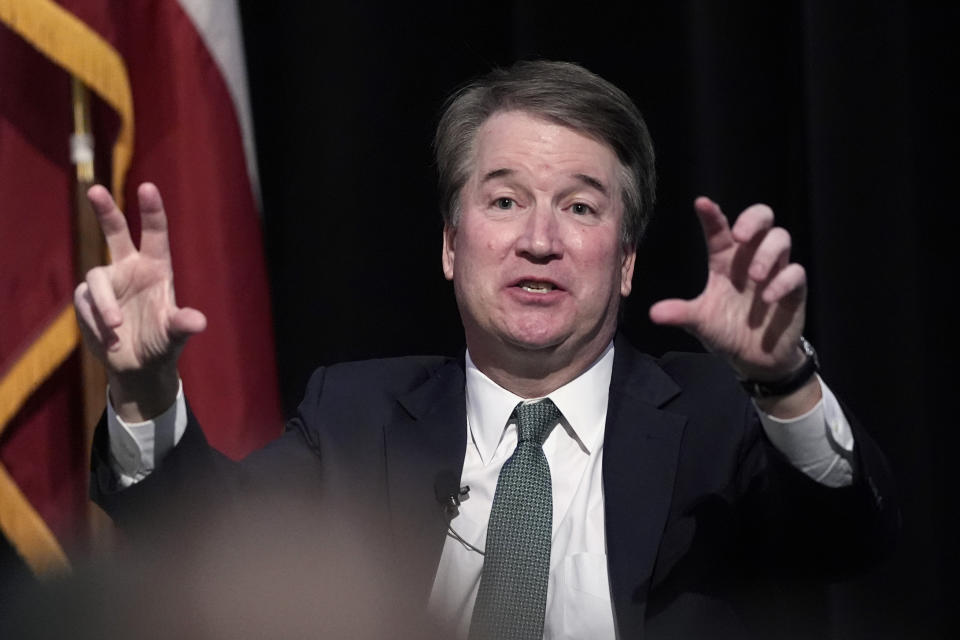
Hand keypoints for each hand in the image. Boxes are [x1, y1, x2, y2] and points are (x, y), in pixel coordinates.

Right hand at [73, 183, 205, 418]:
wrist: (138, 366)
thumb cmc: (162, 343)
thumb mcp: (175, 335)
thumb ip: (183, 325)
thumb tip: (199, 322)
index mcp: (156, 268)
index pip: (154, 234)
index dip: (151, 210)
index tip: (147, 187)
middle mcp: (129, 268)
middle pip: (115, 231)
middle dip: (105, 210)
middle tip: (95, 188)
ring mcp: (107, 282)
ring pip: (96, 280)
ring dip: (104, 305)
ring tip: (116, 328)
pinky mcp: (87, 299)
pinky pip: (86, 303)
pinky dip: (95, 321)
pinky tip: (109, 338)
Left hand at [649, 197, 806, 380]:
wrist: (753, 358)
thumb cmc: (725, 330)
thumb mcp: (700, 322)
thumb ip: (680, 314)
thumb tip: (653, 313)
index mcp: (724, 260)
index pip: (719, 230)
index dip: (712, 215)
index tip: (701, 203)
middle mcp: (750, 259)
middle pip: (762, 219)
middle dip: (753, 219)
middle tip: (740, 236)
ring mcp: (774, 271)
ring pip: (782, 238)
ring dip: (768, 253)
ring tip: (755, 276)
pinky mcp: (793, 290)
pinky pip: (796, 272)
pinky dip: (783, 281)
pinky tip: (768, 298)